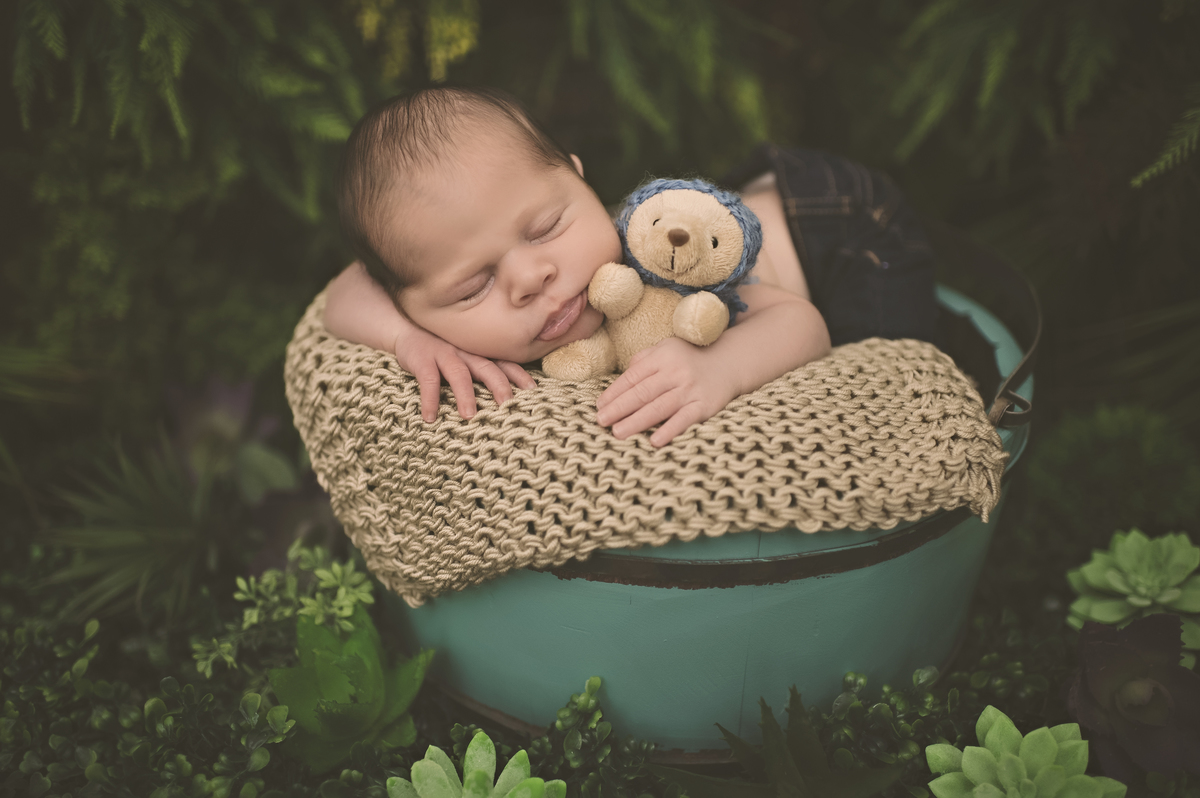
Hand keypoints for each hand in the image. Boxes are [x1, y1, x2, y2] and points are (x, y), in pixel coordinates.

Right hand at [394, 325, 535, 421]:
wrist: (406, 329)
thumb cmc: (443, 351)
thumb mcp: (466, 357)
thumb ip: (484, 370)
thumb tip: (508, 398)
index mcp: (479, 354)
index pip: (504, 363)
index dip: (519, 375)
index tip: (533, 391)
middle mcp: (466, 352)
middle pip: (487, 367)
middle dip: (500, 385)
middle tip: (508, 405)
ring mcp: (444, 354)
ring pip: (459, 374)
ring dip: (465, 394)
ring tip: (470, 415)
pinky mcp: (422, 360)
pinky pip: (428, 380)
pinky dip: (430, 399)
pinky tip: (430, 417)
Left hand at [595, 338, 739, 446]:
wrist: (729, 364)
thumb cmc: (689, 359)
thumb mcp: (666, 350)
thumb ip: (643, 360)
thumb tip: (619, 380)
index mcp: (662, 357)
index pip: (632, 377)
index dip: (614, 393)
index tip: (599, 406)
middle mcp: (675, 372)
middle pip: (642, 393)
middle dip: (619, 408)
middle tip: (601, 421)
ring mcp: (690, 389)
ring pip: (658, 407)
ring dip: (636, 422)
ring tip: (618, 433)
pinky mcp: (704, 406)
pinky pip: (684, 420)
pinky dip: (669, 430)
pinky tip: (654, 441)